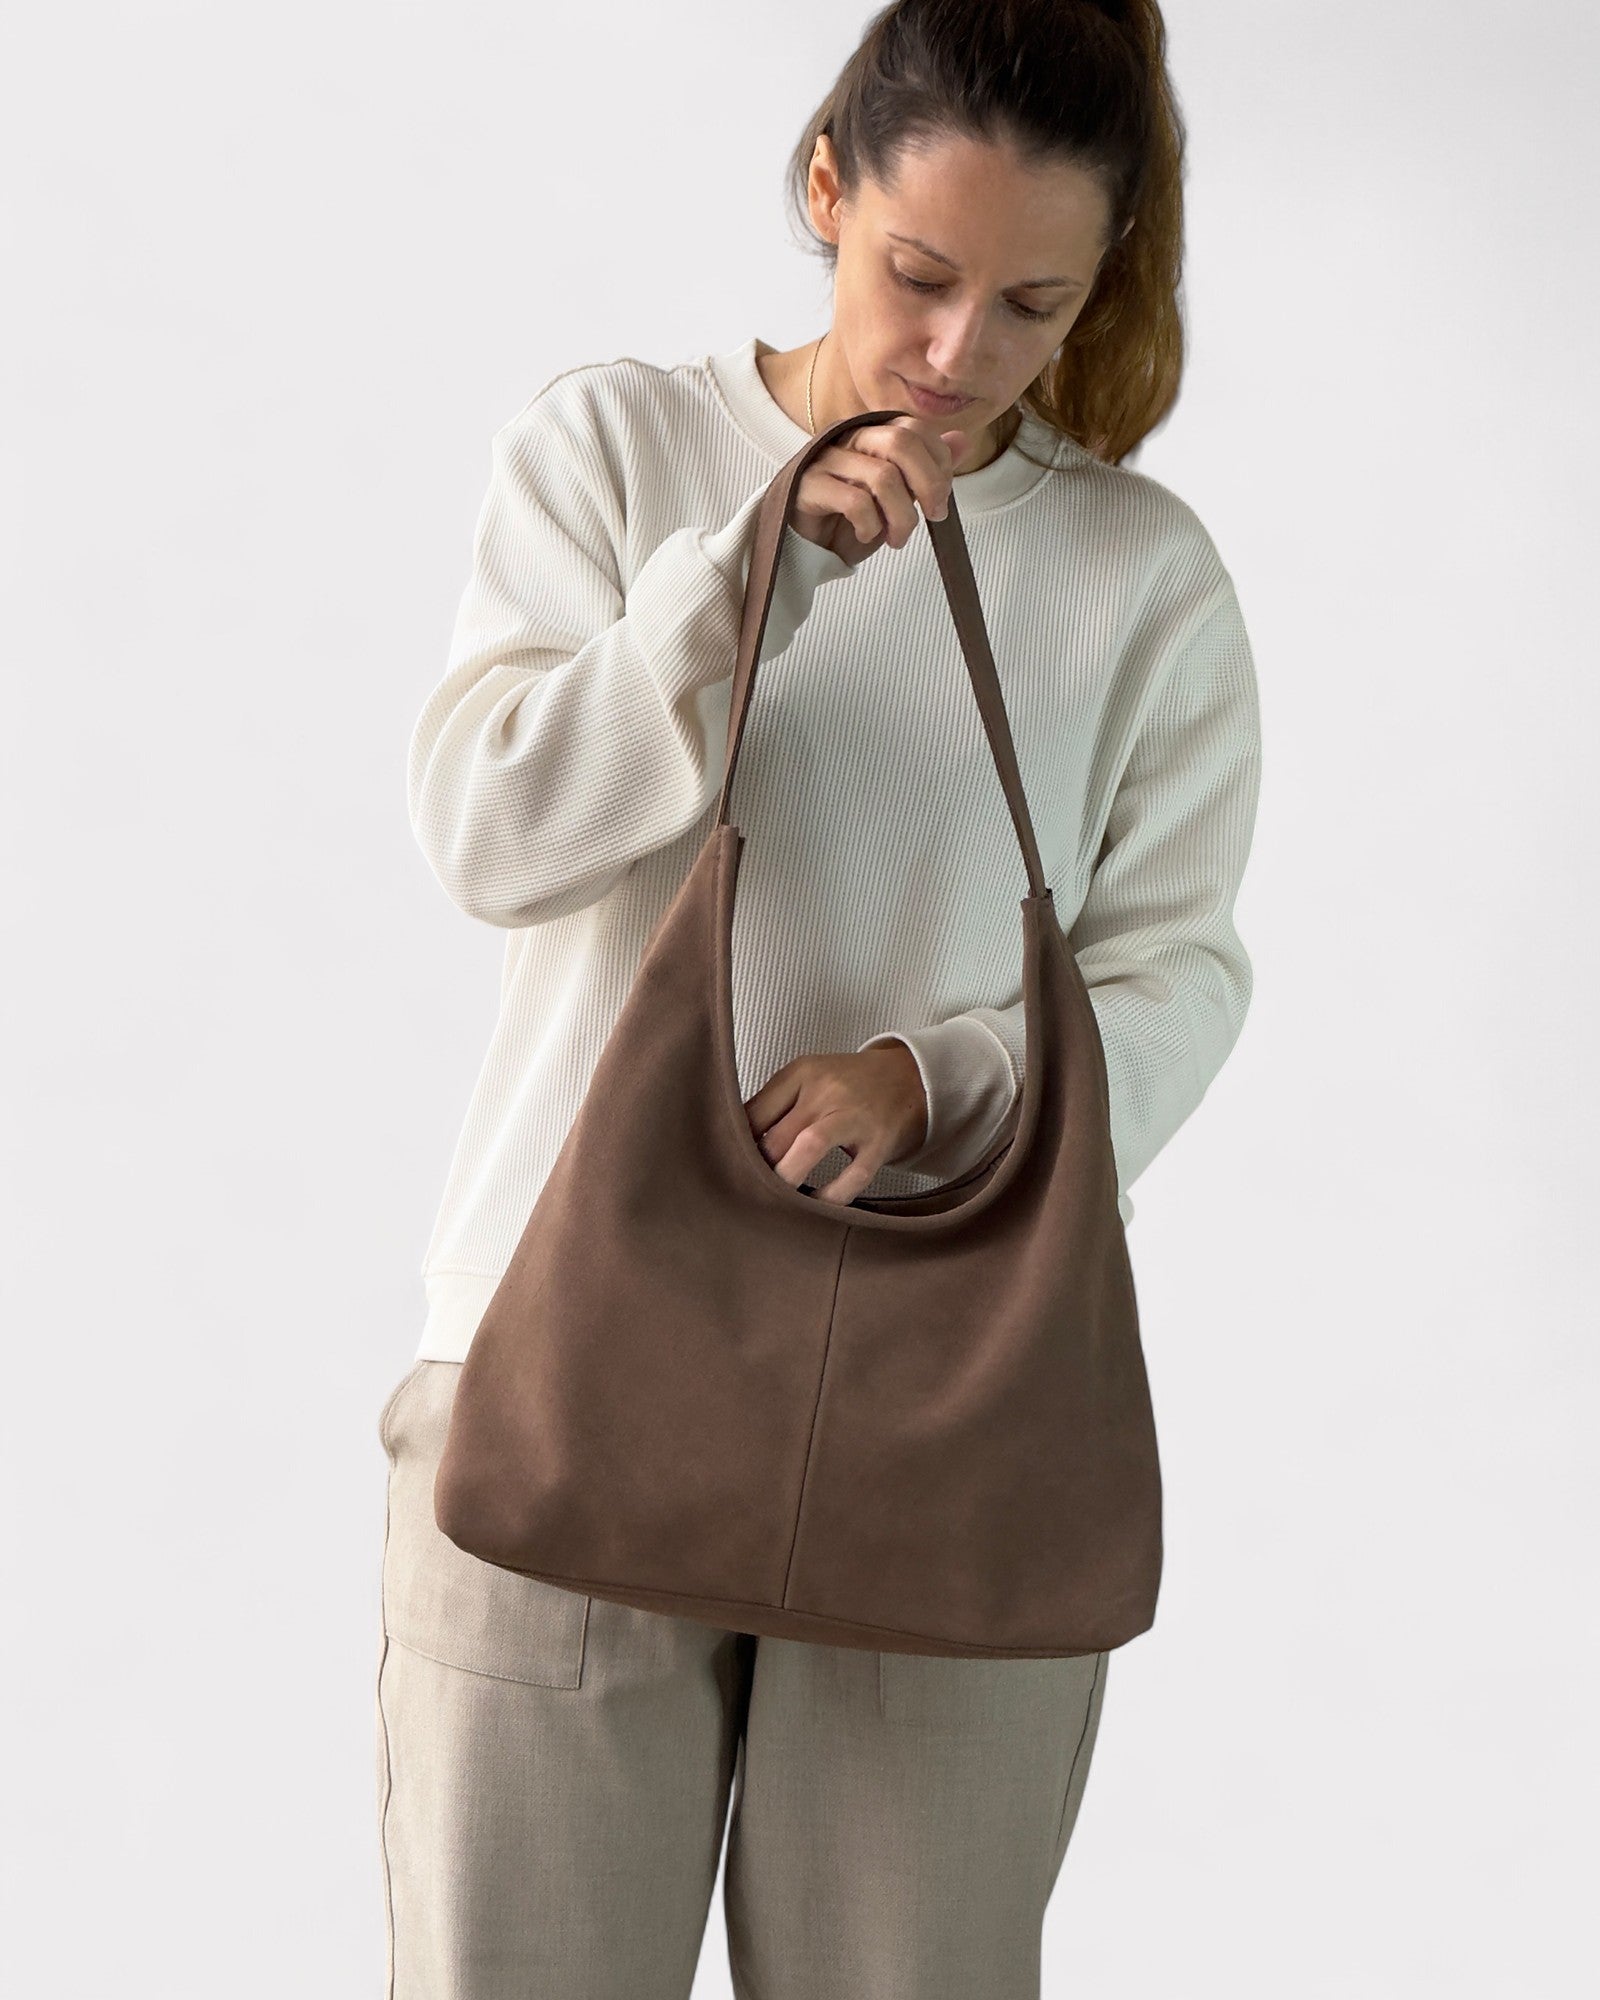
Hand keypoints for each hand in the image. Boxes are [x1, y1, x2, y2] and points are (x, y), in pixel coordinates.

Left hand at [743, 1040, 927, 1206]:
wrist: (909, 1078)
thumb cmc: (848, 1084)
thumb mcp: (810, 1077)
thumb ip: (775, 1104)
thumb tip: (734, 1143)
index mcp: (802, 1073)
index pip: (754, 1113)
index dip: (737, 1145)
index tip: (731, 1165)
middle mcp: (827, 1091)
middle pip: (777, 1134)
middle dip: (759, 1169)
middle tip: (750, 1189)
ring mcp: (855, 1117)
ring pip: (810, 1147)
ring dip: (787, 1179)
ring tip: (776, 1199)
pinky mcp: (879, 1143)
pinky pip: (852, 1176)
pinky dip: (831, 1196)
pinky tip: (816, 1207)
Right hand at [790, 415, 972, 566]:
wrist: (807, 547)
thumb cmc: (851, 520)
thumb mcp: (899, 497)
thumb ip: (926, 469)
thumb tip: (961, 440)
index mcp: (874, 434)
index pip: (916, 429)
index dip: (939, 463)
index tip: (941, 500)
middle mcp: (851, 438)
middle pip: (901, 442)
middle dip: (928, 484)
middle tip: (933, 516)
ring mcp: (828, 459)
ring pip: (883, 477)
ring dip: (901, 516)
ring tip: (896, 538)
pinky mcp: (809, 485)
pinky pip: (855, 501)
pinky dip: (871, 525)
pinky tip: (866, 535)